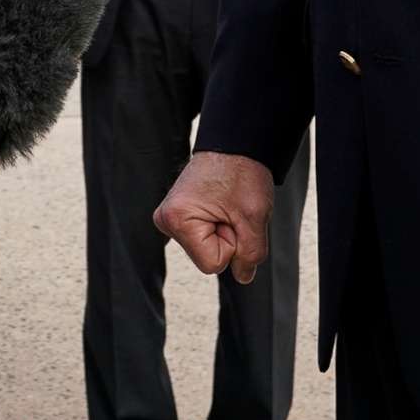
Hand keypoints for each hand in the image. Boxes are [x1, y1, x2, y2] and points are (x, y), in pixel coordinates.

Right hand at [154, 151, 274, 285]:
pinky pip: (202, 237)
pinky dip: (216, 225)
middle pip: (207, 258)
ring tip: (224, 204)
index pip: (214, 264)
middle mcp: (166, 219)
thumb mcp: (254, 217)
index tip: (232, 215)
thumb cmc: (241, 171)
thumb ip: (251, 254)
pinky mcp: (177, 214)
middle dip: (227, 238)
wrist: (235, 144)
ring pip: (206, 248)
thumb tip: (243, 276)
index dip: (232, 244)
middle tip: (229, 208)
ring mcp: (170, 217)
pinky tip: (218, 204)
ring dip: (223, 231)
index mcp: (177, 219)